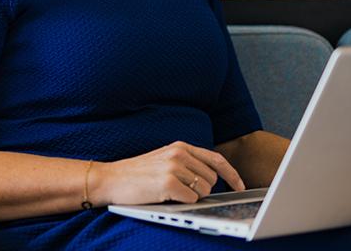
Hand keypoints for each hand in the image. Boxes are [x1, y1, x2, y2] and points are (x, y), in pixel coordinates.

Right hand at [92, 141, 244, 205]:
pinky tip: (166, 197)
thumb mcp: (163, 159)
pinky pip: (191, 199)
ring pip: (204, 190)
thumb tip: (213, 177)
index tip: (240, 185)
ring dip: (192, 197)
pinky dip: (182, 203)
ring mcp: (173, 167)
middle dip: (202, 190)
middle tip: (182, 191)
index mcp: (180, 146)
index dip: (232, 174)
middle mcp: (179, 154)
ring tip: (171, 192)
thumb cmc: (137, 174)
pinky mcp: (167, 183)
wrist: (110, 179)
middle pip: (211, 179)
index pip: (216, 159)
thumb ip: (186, 162)